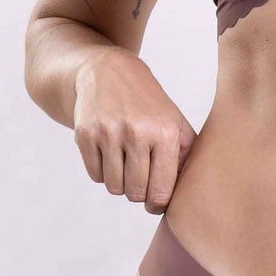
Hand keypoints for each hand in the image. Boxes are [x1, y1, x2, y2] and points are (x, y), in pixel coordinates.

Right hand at [73, 50, 196, 212]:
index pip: (161, 192)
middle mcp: (137, 132)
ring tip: (126, 166)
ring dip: (120, 184)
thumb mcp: (175, 123)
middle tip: (140, 181)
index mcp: (165, 133)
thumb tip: (190, 195)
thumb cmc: (148, 103)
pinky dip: (102, 173)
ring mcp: (108, 132)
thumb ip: (186, 157)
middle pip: (136, 193)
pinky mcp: (85, 133)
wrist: (108, 71)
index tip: (155, 202)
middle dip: (139, 193)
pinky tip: (110, 155)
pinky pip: (95, 175)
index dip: (158, 204)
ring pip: (114, 187)